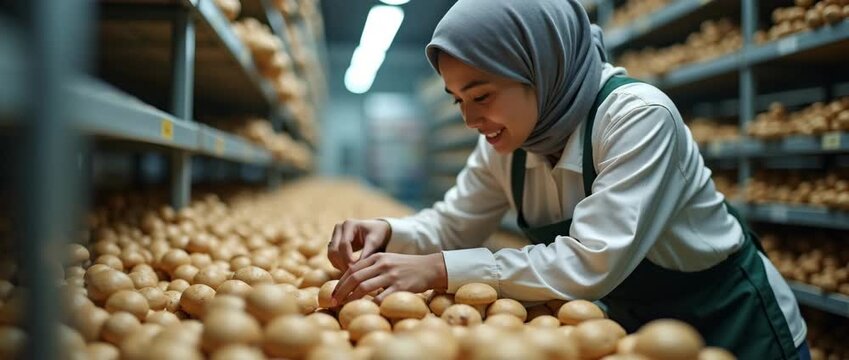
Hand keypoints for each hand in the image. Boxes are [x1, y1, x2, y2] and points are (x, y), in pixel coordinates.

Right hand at [327, 219, 391, 272]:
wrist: (377, 230)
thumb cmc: (378, 234)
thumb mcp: (374, 242)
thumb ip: (366, 254)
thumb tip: (357, 269)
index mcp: (349, 224)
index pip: (344, 245)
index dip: (348, 259)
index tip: (355, 270)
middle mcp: (339, 228)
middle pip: (334, 250)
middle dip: (342, 264)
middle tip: (352, 276)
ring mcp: (335, 235)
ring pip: (331, 254)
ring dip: (339, 266)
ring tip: (351, 275)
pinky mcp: (334, 243)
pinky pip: (332, 257)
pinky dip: (339, 265)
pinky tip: (349, 271)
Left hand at [331, 252, 446, 305]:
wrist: (430, 268)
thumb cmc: (407, 267)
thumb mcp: (388, 260)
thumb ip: (372, 267)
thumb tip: (353, 281)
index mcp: (377, 257)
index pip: (353, 268)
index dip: (340, 281)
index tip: (333, 292)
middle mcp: (382, 264)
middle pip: (354, 277)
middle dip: (341, 290)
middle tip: (333, 301)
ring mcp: (391, 275)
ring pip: (364, 287)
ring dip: (351, 298)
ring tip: (344, 306)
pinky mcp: (400, 287)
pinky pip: (381, 297)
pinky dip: (371, 304)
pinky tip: (366, 309)